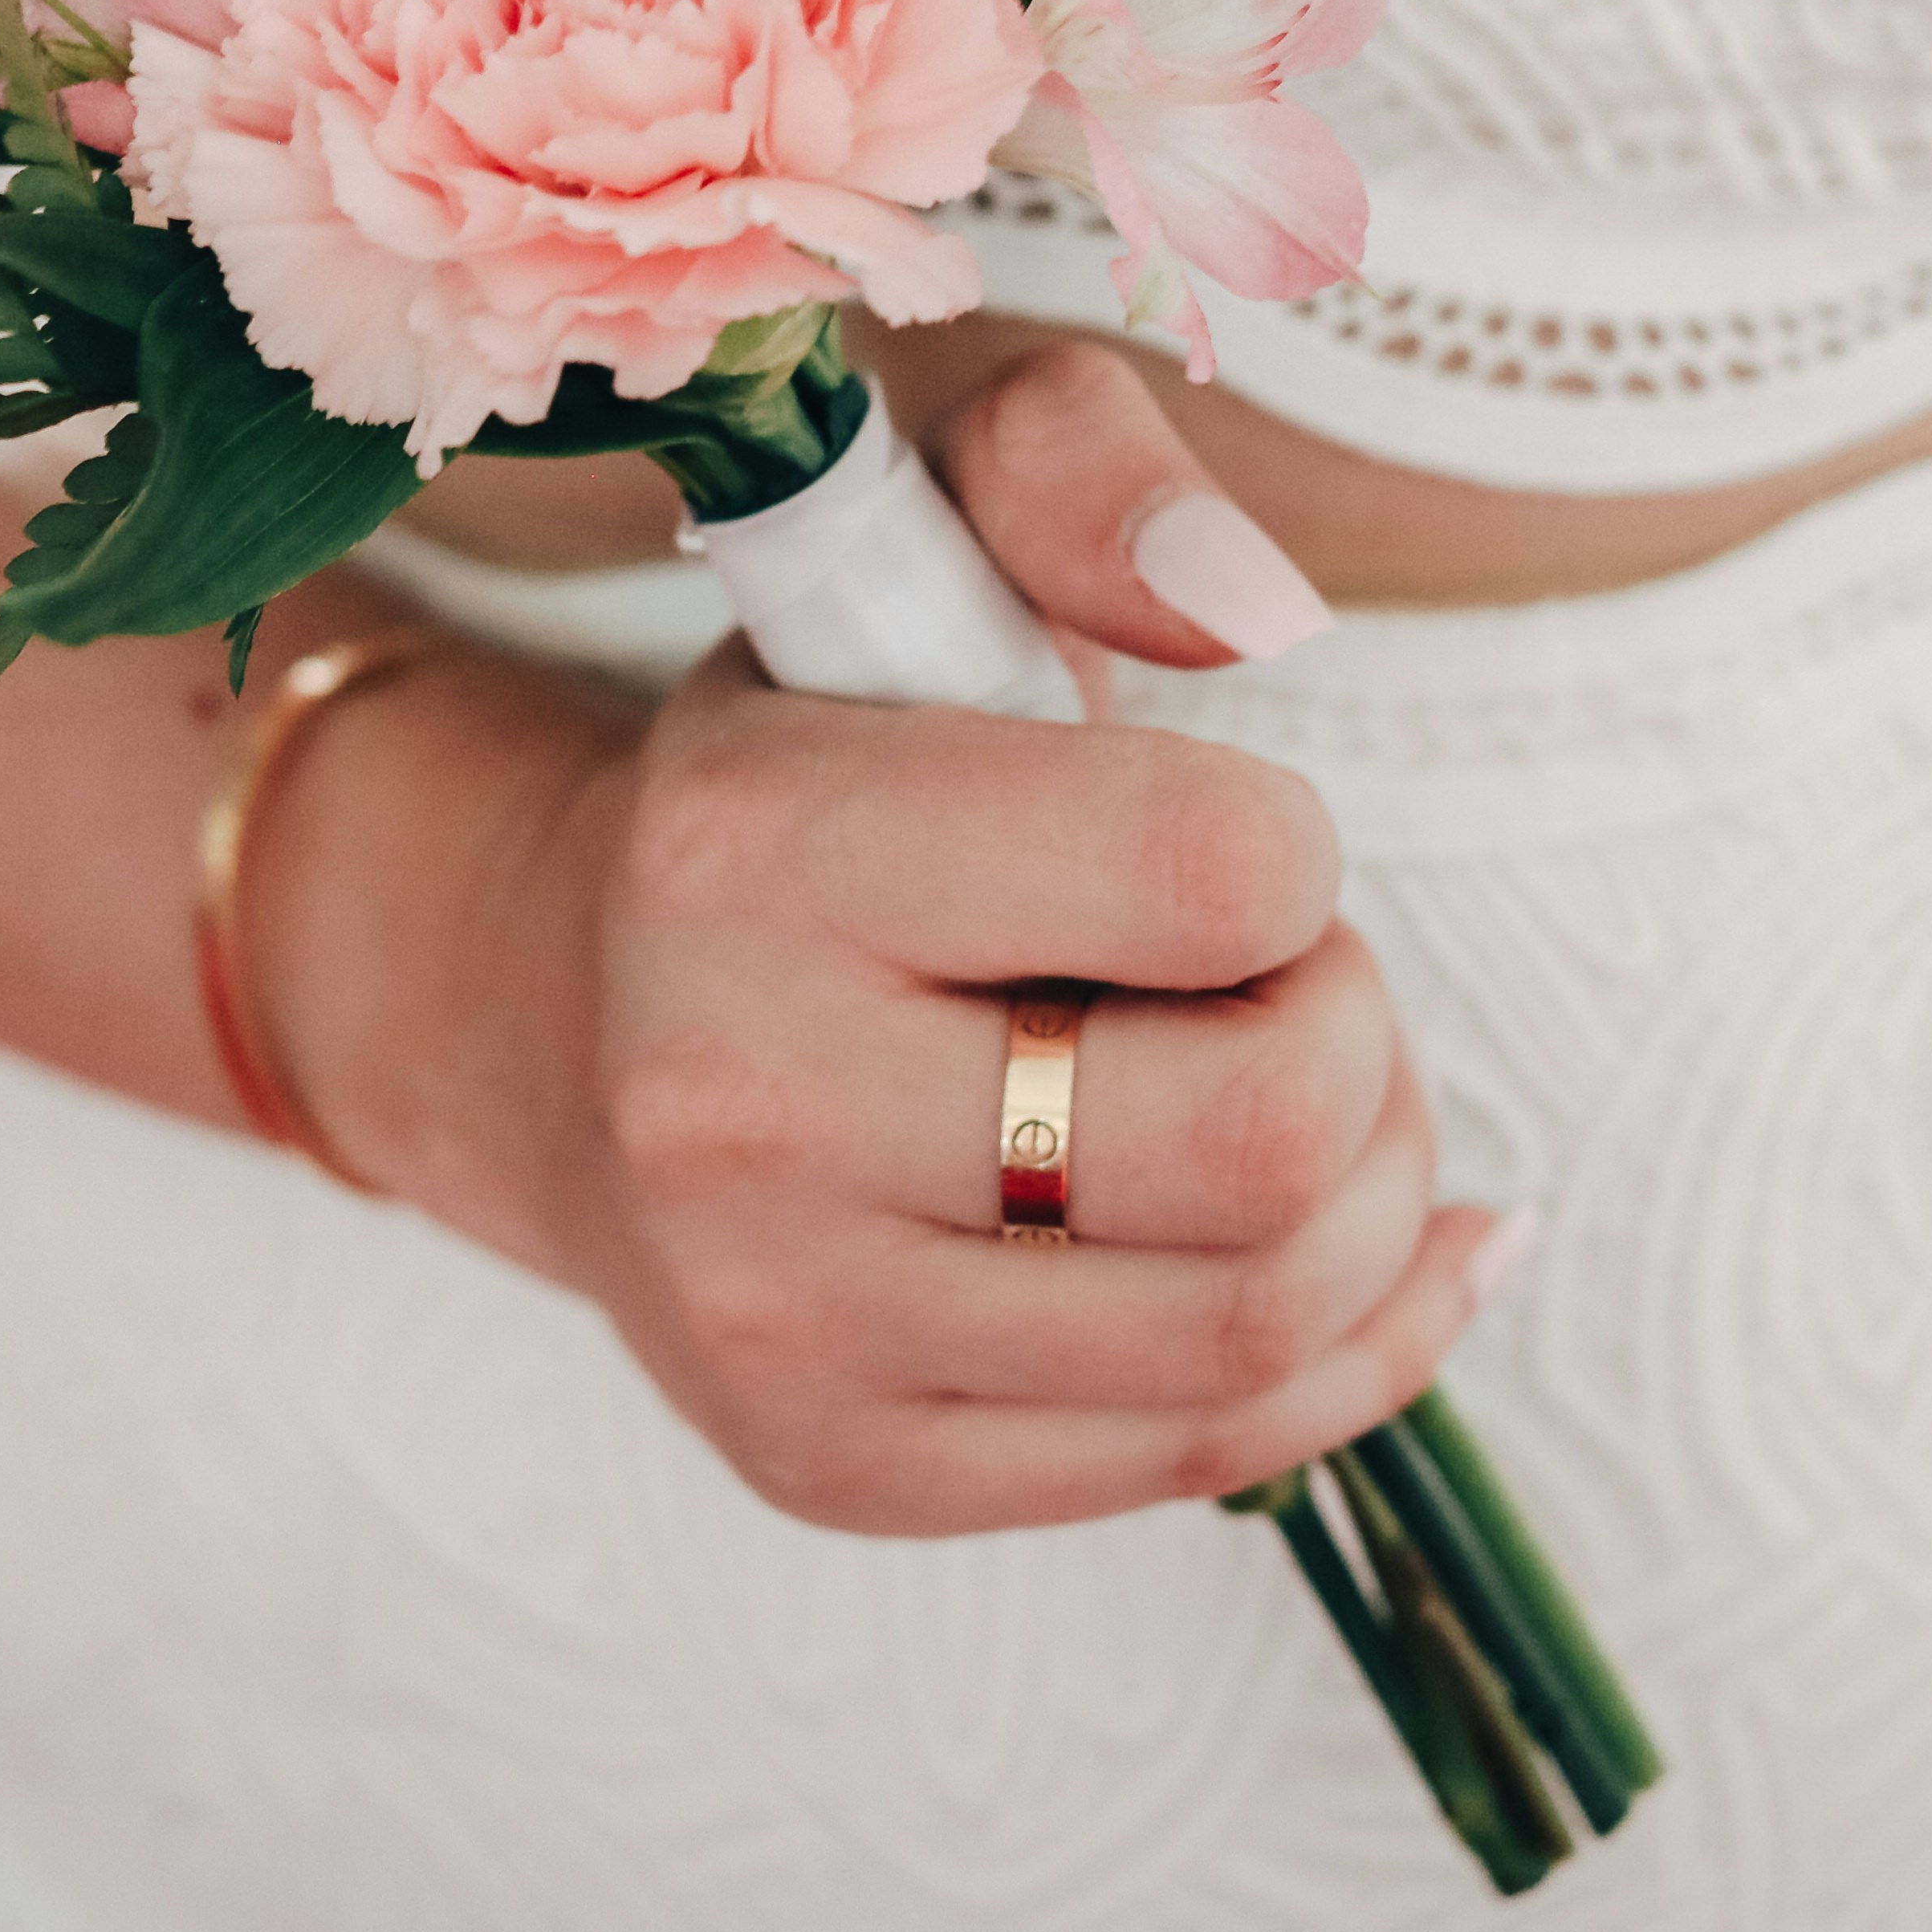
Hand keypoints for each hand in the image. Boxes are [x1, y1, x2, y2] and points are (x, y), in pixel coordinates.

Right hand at [280, 341, 1504, 1535]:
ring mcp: (779, 1322)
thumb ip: (1083, 467)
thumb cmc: (810, 761)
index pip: (1222, 877)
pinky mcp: (837, 1464)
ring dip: (1369, 1199)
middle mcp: (737, 1106)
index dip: (1289, 854)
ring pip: (1263, 1323)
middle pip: (1265, 1143)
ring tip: (1298, 1102)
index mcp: (760, 845)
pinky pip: (1214, 1449)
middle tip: (1276, 986)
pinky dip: (1352, 1344)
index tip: (1217, 846)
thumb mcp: (909, 514)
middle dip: (1352, 1043)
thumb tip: (1255, 609)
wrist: (562, 1018)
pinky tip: (1355, 1243)